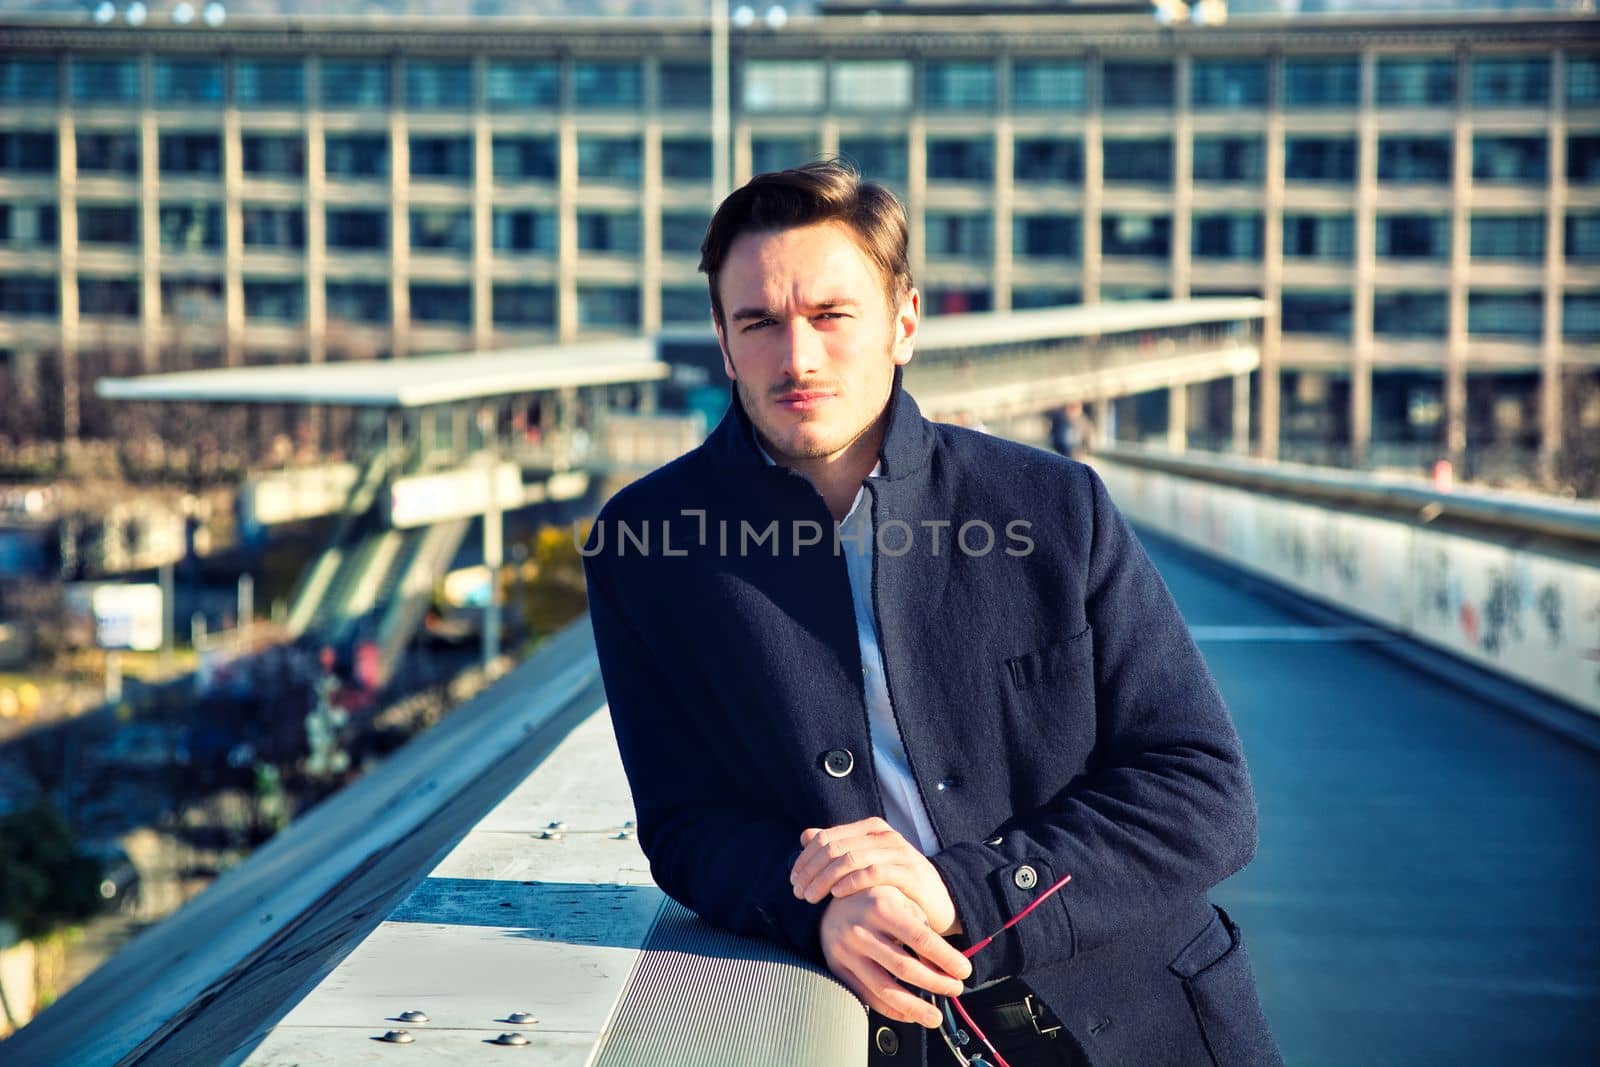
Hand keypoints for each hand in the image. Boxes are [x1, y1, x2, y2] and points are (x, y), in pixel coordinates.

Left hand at [792, 817, 961, 935]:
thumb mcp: (866, 864)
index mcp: (870, 828)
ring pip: (849, 859)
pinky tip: (836, 895)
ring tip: (810, 898)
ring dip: (824, 879)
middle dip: (811, 870)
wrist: (940, 902)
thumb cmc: (897, 885)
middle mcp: (883, 835)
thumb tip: (806, 836)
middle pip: (834, 847)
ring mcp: (898, 851)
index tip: (794, 880)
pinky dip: (849, 882)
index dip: (805, 858)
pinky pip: (872, 872)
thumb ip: (838, 848)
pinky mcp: (908, 871)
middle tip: (798, 892)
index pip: (827, 837)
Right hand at [818, 885, 971, 1027]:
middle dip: (936, 983)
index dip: (946, 958)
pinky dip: (891, 1010)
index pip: (921, 939)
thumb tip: (943, 966)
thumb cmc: (873, 899)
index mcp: (881, 907)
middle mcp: (861, 930)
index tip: (964, 971)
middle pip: (905, 967)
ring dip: (915, 1007)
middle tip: (956, 989)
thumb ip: (921, 928)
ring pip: (885, 989)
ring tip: (935, 1016)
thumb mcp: (899, 900)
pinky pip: (867, 996)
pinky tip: (909, 1014)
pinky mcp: (837, 969)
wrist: (828, 901)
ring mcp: (846, 952)